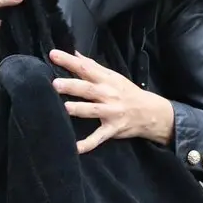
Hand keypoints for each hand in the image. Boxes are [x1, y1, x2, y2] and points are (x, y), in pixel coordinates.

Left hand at [50, 49, 174, 152]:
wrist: (150, 112)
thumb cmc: (127, 91)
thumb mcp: (112, 76)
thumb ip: (92, 65)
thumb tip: (75, 53)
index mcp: (106, 79)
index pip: (85, 67)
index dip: (69, 61)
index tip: (53, 55)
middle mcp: (108, 94)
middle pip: (88, 89)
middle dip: (72, 86)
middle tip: (55, 83)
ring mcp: (111, 112)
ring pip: (93, 110)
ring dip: (79, 109)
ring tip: (65, 107)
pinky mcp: (113, 129)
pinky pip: (99, 137)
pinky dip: (89, 144)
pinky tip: (76, 148)